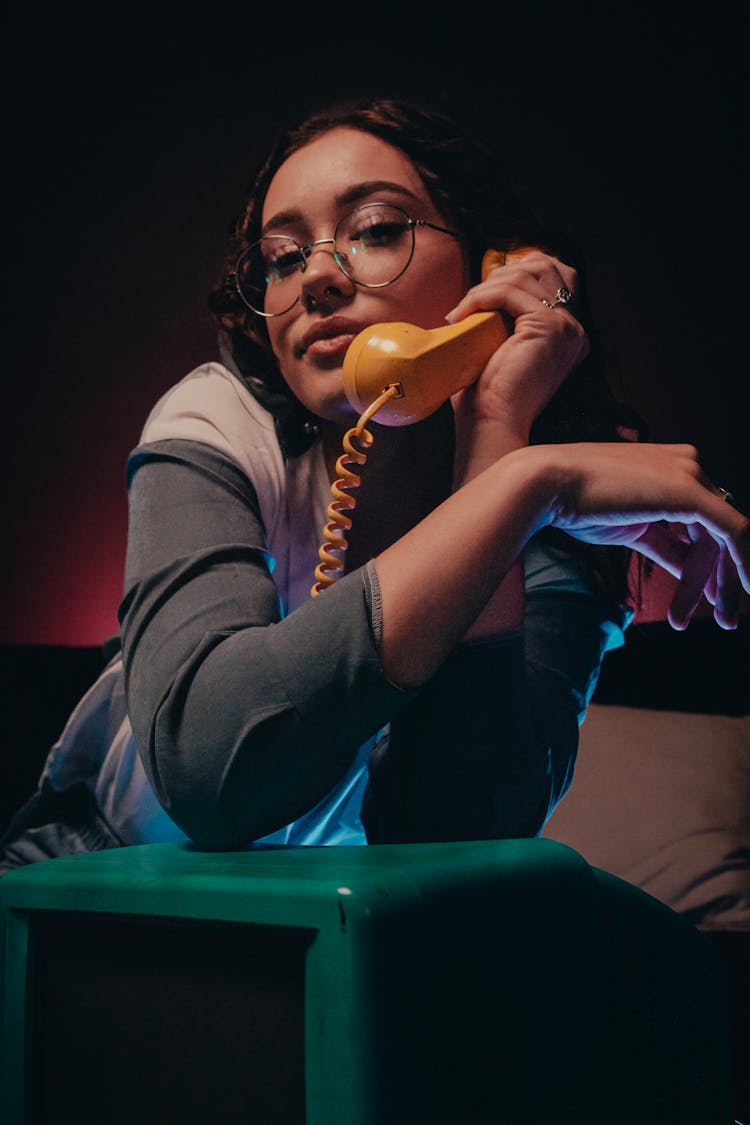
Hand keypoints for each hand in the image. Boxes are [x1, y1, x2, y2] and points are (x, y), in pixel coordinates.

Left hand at [447, 250, 588, 441]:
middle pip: (545, 265)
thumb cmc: (488, 397)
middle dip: (503, 272)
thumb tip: (480, 290)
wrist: (492, 425)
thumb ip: (503, 318)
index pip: (553, 275)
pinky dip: (482, 296)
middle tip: (471, 299)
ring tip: (462, 310)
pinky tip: (462, 314)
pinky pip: (512, 291)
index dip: (515, 272)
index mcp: (568, 334)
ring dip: (485, 287)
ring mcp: (567, 326)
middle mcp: (575, 329)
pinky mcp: (549, 327)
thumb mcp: (500, 348)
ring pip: (525, 276)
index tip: (481, 292)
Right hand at [544, 441, 749, 628]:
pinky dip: (741, 563)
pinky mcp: (690, 492)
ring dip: (719, 582)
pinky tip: (741, 590)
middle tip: (724, 618)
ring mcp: (690, 474)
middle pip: (715, 530)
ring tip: (712, 619)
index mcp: (672, 467)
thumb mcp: (631, 530)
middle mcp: (688, 464)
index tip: (707, 599)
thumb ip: (665, 544)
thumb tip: (688, 567)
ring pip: (723, 536)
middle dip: (721, 576)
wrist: (547, 484)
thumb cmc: (575, 504)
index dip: (708, 563)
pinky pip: (732, 531)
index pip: (701, 521)